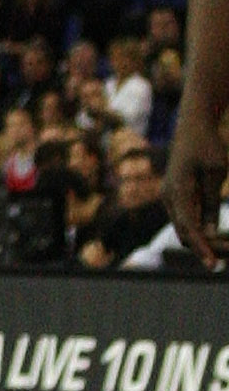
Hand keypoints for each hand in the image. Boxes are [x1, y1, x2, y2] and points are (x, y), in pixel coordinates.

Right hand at [165, 83, 225, 267]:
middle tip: (228, 259)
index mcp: (177, 191)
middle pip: (184, 232)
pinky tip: (219, 236)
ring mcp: (171, 196)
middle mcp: (169, 197)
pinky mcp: (177, 195)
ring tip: (227, 248)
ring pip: (185, 228)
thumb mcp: (215, 174)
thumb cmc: (207, 146)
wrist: (194, 125)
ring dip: (204, 241)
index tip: (213, 265)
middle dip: (206, 248)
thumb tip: (208, 234)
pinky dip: (201, 231)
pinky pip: (186, 219)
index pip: (188, 228)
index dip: (202, 249)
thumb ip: (210, 204)